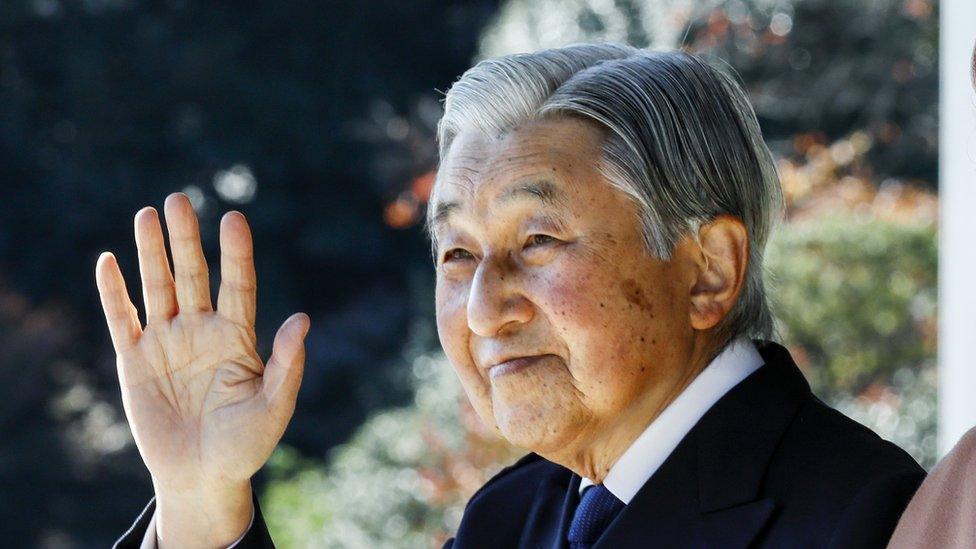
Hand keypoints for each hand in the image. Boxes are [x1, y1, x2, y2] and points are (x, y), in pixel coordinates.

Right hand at [95, 192, 308, 494]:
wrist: (202, 476)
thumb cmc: (245, 445)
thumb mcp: (273, 407)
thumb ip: (287, 365)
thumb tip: (303, 319)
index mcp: (237, 338)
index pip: (237, 285)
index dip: (236, 253)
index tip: (234, 219)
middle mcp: (201, 331)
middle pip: (193, 276)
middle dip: (186, 239)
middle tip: (179, 199)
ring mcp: (167, 343)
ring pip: (158, 288)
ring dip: (151, 253)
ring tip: (148, 214)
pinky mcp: (135, 361)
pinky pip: (123, 320)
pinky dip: (114, 293)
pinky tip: (109, 261)